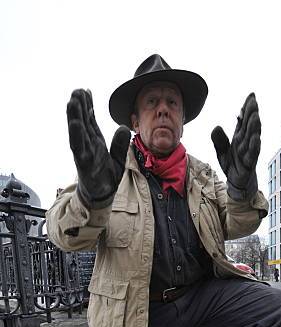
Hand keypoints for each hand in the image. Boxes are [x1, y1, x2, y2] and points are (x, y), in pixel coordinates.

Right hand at [67, 89, 130, 208]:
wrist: (102, 197)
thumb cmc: (106, 177)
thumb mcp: (118, 159)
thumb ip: (121, 144)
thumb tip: (124, 127)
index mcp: (95, 142)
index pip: (90, 121)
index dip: (88, 106)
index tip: (85, 91)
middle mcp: (88, 145)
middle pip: (83, 123)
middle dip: (79, 107)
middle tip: (77, 90)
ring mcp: (84, 154)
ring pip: (78, 132)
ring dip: (74, 116)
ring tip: (72, 101)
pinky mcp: (84, 164)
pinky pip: (79, 148)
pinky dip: (77, 135)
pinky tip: (75, 123)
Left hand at [211, 93, 260, 200]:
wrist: (237, 185)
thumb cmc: (233, 166)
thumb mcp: (222, 152)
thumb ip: (219, 140)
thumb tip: (216, 127)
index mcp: (239, 138)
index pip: (243, 121)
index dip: (247, 109)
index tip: (251, 95)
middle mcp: (245, 144)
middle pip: (249, 127)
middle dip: (251, 114)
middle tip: (253, 101)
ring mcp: (248, 154)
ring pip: (252, 139)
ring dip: (254, 128)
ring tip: (256, 116)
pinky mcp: (249, 165)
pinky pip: (252, 155)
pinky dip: (254, 147)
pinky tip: (256, 138)